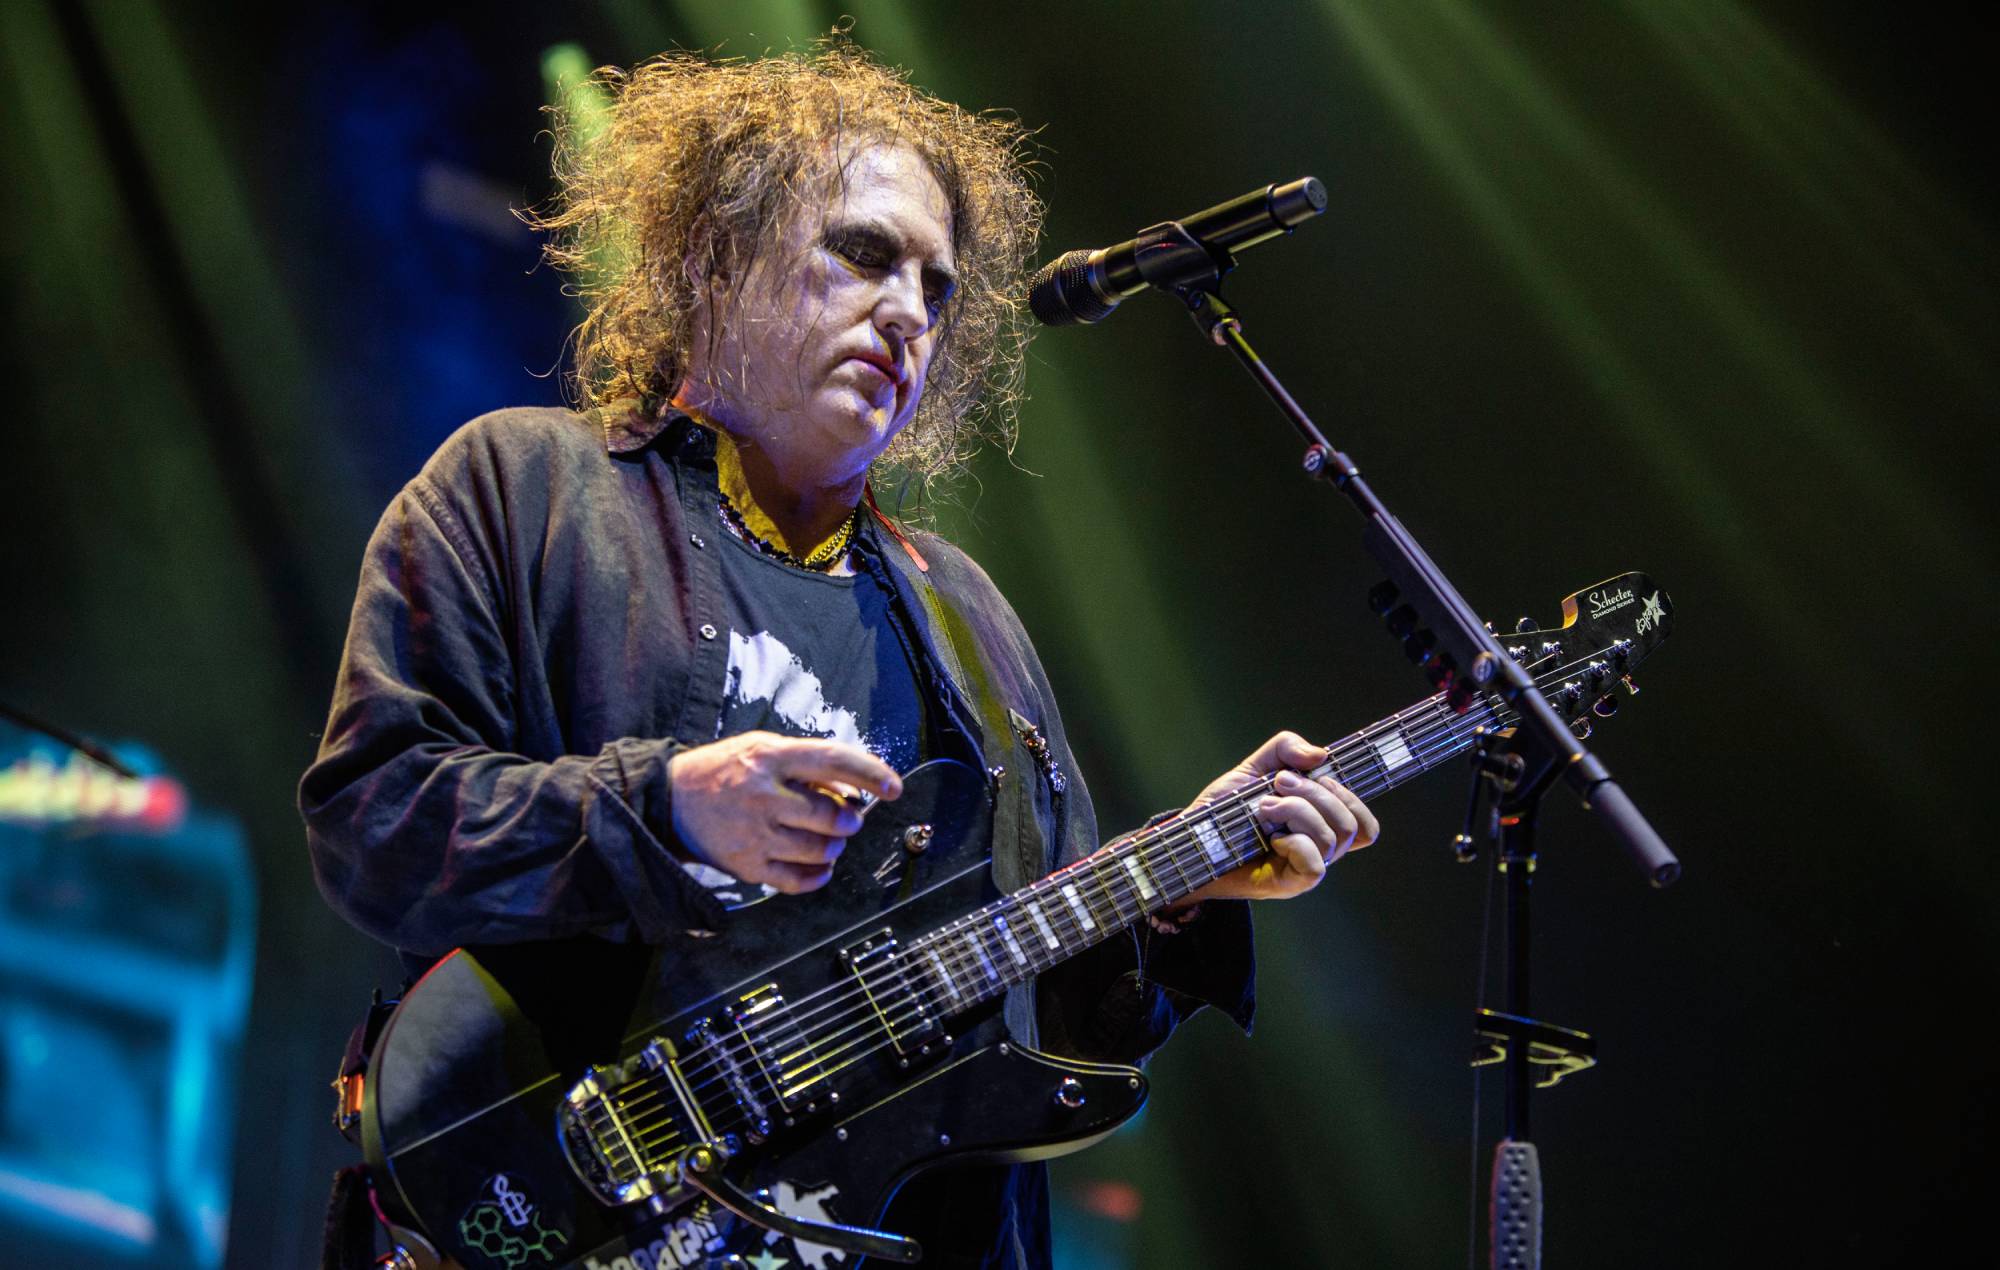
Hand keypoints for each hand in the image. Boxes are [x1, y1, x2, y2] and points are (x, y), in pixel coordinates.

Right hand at [667, 732, 901, 893]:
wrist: (670, 801)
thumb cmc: (724, 770)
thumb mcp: (762, 749)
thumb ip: (809, 765)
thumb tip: (853, 791)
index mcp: (770, 758)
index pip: (833, 760)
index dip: (870, 773)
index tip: (894, 786)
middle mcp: (763, 795)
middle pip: (830, 815)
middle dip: (849, 820)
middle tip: (847, 819)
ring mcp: (754, 834)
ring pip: (819, 850)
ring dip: (835, 847)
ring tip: (830, 840)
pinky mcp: (746, 866)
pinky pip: (798, 880)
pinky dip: (818, 875)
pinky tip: (820, 866)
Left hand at [1177, 730, 1379, 903]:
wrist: (1191, 840)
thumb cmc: (1224, 810)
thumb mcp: (1254, 768)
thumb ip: (1285, 749)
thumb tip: (1320, 755)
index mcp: (1320, 825)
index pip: (1365, 824)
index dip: (1351, 796)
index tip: (1318, 773)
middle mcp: (1320, 849)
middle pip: (1350, 823)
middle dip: (1315, 793)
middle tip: (1278, 784)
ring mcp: (1307, 868)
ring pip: (1333, 838)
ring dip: (1298, 811)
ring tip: (1264, 806)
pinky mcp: (1290, 884)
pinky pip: (1317, 864)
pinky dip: (1296, 843)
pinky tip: (1273, 838)